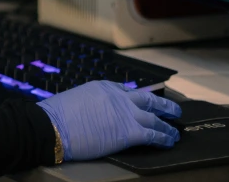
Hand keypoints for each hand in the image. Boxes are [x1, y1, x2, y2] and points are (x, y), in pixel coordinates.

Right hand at [38, 81, 180, 161]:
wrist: (53, 126)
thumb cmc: (57, 115)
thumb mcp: (77, 98)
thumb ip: (92, 102)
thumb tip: (95, 112)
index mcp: (104, 87)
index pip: (127, 91)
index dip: (139, 99)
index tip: (145, 103)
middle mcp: (119, 97)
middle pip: (148, 99)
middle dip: (163, 105)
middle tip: (174, 110)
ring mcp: (126, 113)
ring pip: (155, 117)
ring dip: (167, 125)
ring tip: (175, 131)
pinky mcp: (130, 132)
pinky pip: (154, 134)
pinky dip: (164, 137)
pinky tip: (170, 141)